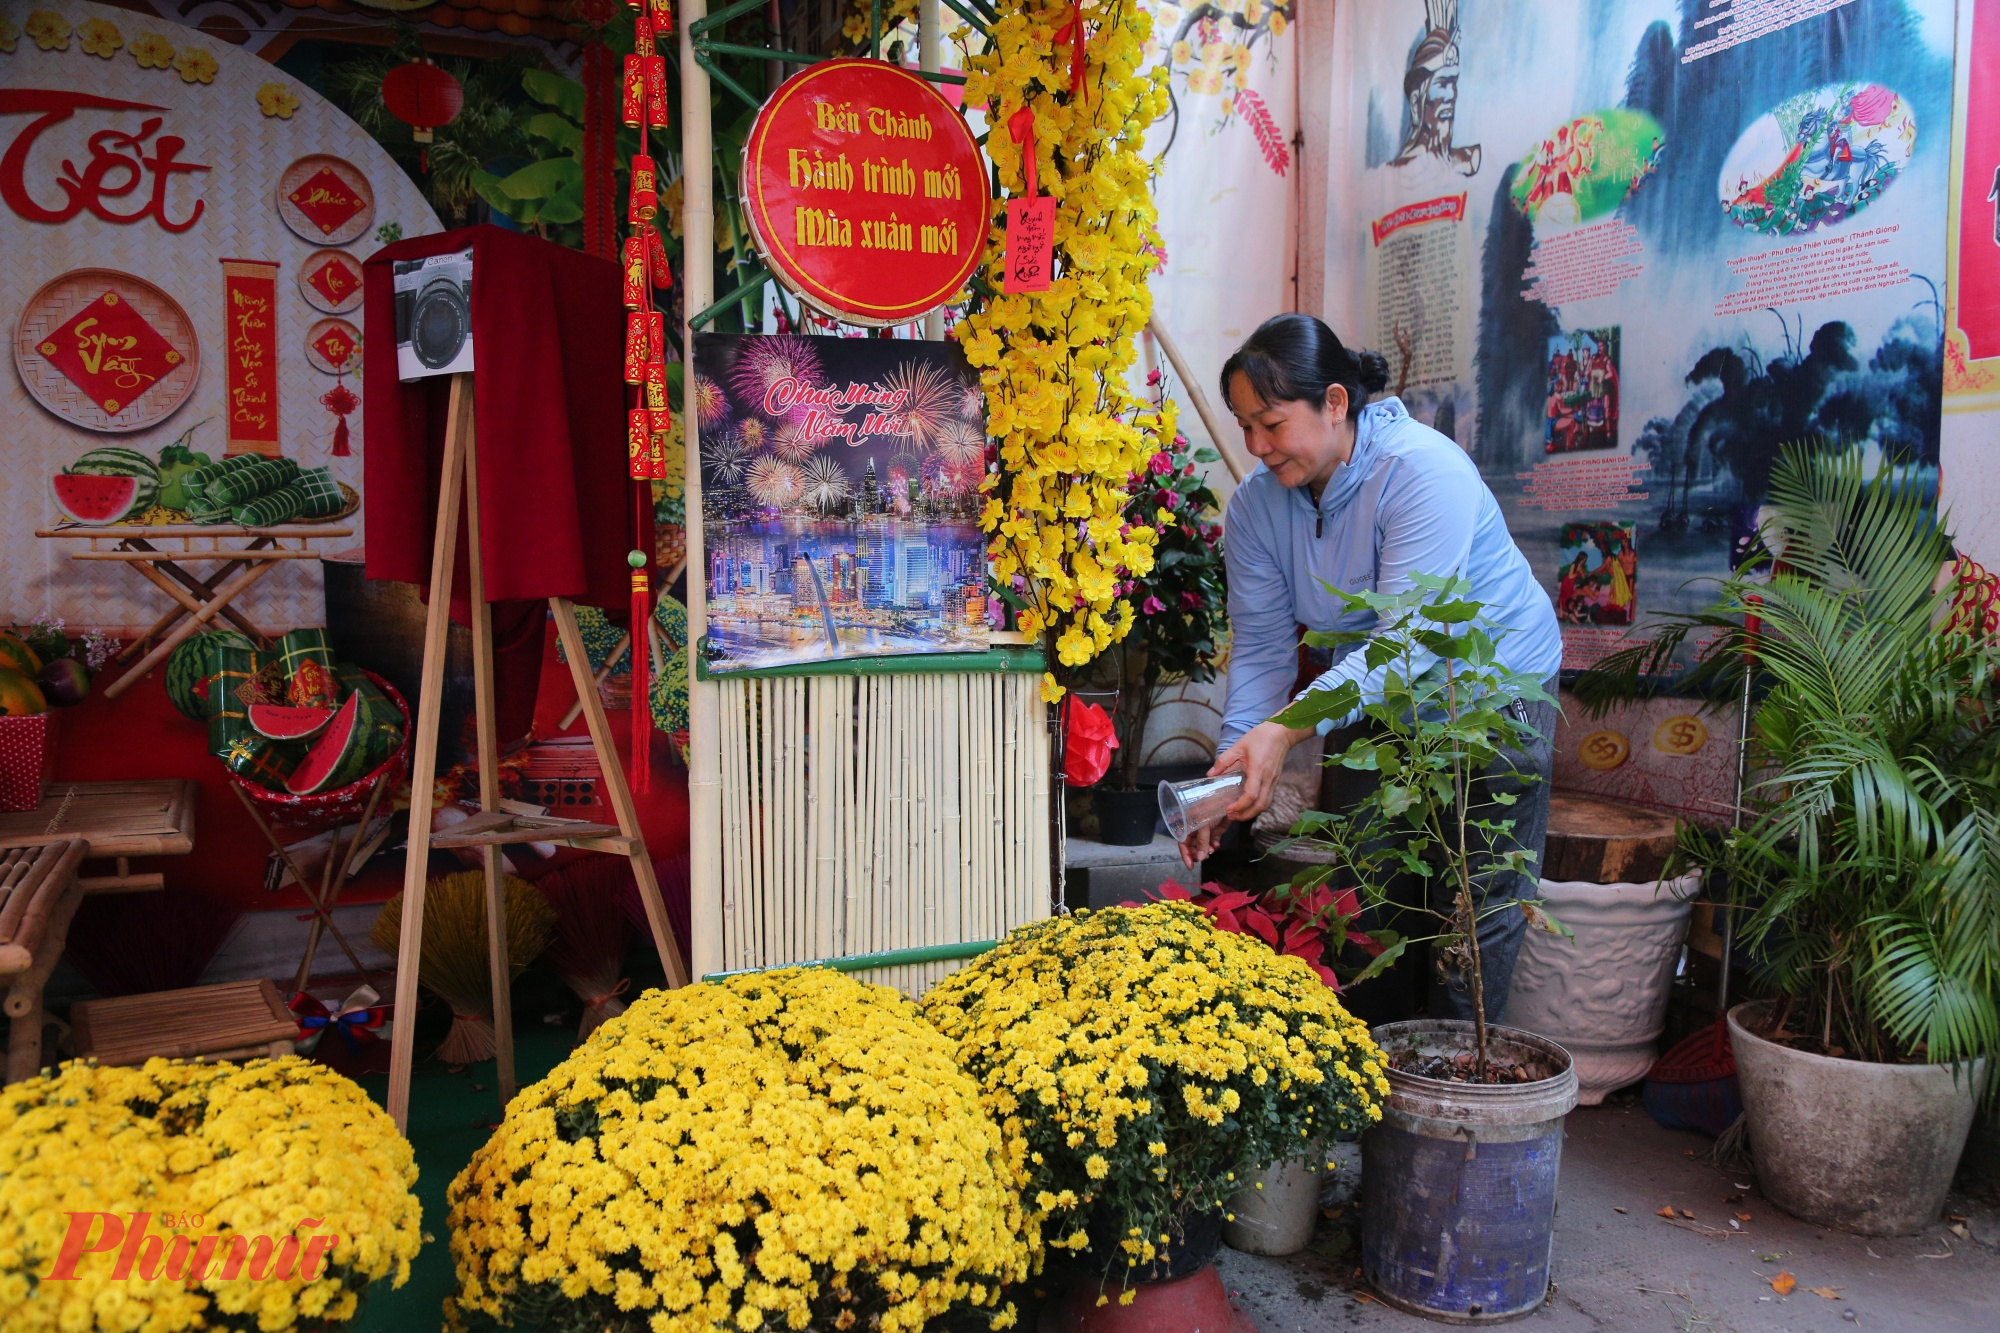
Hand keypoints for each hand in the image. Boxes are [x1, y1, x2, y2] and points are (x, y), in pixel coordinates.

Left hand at [1177, 720, 1313, 867]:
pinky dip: (1258, 806)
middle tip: (1231, 816)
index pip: (1251, 795)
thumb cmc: (1261, 737)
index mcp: (1258, 770)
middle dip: (1245, 815)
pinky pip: (1268, 798)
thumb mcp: (1239, 746)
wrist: (1282, 733)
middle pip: (1260, 806)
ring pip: (1265, 804)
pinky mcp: (1275, 781)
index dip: (1240, 806)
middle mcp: (1268, 779)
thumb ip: (1224, 761)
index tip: (1228, 809)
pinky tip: (1248, 804)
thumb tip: (1210, 774)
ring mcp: (1273, 781)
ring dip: (1252, 812)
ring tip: (1238, 813)